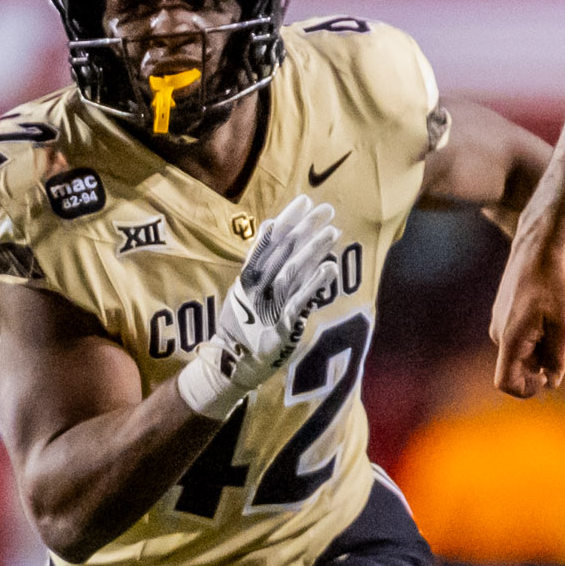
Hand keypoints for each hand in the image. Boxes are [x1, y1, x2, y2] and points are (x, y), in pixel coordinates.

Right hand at [178, 198, 338, 417]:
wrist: (232, 364)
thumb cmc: (242, 327)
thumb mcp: (244, 293)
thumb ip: (261, 266)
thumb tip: (273, 234)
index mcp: (247, 277)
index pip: (269, 241)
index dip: (288, 220)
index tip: (304, 201)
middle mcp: (257, 287)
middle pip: (282, 251)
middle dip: (305, 228)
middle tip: (326, 208)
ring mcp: (268, 305)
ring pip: (292, 270)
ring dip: (313, 250)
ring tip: (332, 231)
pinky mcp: (281, 325)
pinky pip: (300, 300)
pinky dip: (314, 283)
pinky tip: (330, 268)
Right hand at [489, 231, 564, 398]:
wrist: (539, 247)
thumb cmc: (554, 284)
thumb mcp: (564, 325)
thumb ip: (557, 358)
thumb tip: (551, 383)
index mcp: (510, 340)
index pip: (505, 383)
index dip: (525, 391)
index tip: (546, 379)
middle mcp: (499, 333)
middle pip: (516, 368)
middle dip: (539, 367)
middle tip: (562, 344)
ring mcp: (499, 321)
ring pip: (519, 352)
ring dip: (539, 350)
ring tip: (558, 325)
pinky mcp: (503, 312)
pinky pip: (518, 336)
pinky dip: (535, 337)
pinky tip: (550, 316)